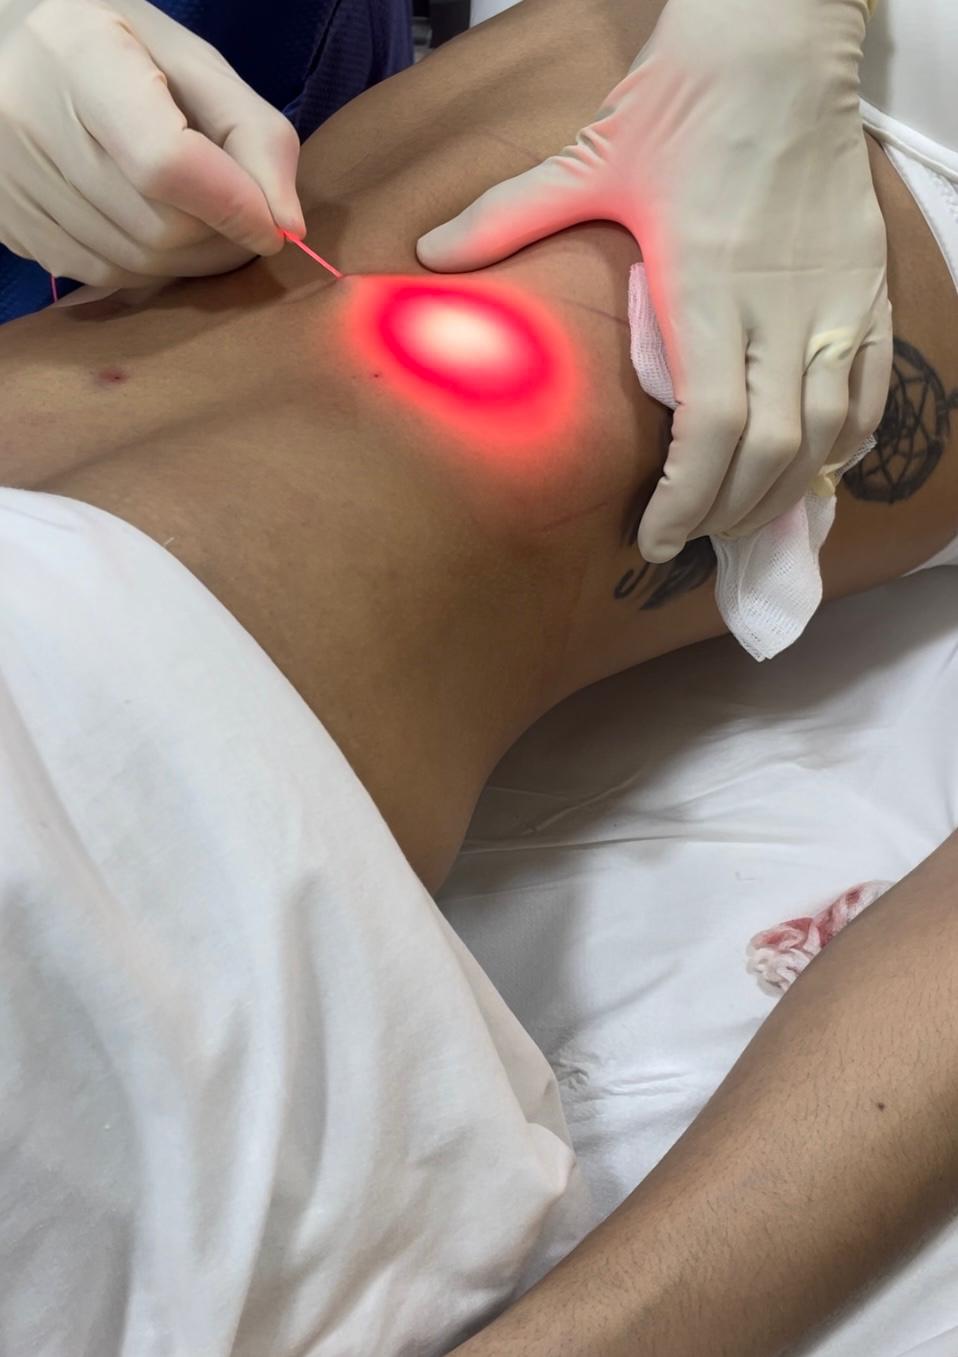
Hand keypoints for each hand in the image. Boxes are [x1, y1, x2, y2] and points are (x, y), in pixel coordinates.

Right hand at [0, 0, 305, 288]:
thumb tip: (286, 227)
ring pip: (136, 265)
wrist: (18, 51)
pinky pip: (105, 278)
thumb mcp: (195, 64)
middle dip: (220, 237)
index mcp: (78, 54)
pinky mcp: (8, 223)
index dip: (233, 207)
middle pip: (159, 228)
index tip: (271, 225)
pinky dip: (148, 266)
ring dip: (189, 258)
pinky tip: (148, 222)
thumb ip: (254, 134)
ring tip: (196, 214)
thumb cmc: (123, 52)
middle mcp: (26, 117)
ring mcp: (10, 179)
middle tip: (239, 216)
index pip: (167, 163)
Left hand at [417, 0, 891, 561]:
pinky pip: (870, 391)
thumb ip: (507, 216)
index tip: (655, 538)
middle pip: (770, 451)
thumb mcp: (589, 159)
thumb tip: (429, 253)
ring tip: (737, 516)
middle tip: (687, 537)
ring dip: (781, 491)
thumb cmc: (683, 101)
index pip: (711, 431)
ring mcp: (831, 302)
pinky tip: (807, 469)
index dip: (685, 500)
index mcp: (707, 289)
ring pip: (824, 433)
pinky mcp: (865, 288)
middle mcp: (778, 309)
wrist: (779, 41)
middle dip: (726, 513)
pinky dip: (842, 443)